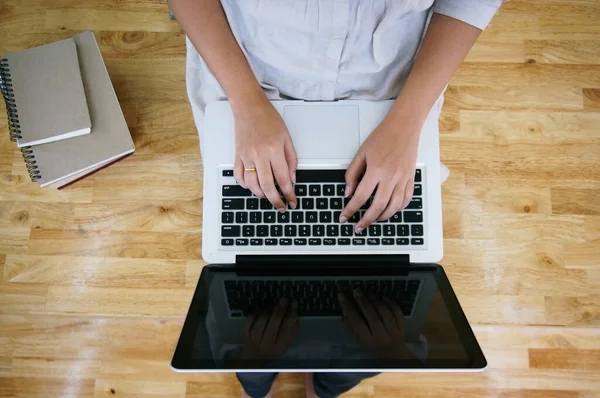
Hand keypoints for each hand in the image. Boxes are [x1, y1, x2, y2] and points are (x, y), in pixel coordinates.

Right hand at [233, 102, 297, 211]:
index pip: (283, 179)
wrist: (249, 107)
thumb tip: (291, 179)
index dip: (289, 194)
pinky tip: (252, 186)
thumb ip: (291, 160)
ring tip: (268, 195)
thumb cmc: (269, 119)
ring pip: (251, 185)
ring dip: (260, 194)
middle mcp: (259, 155)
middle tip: (280, 207)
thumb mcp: (287, 138)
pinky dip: (245, 185)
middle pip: (267, 186)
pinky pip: (238, 176)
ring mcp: (246, 157)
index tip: (292, 202)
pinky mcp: (237, 156)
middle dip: (275, 200)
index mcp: (274, 150)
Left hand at [239, 298, 298, 362]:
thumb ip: (292, 330)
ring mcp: (254, 339)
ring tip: (273, 305)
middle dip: (279, 310)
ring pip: (261, 323)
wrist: (254, 358)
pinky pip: (250, 321)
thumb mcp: (285, 343)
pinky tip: (261, 311)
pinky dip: (256, 314)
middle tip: (284, 299)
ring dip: (268, 311)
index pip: (287, 329)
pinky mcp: (245, 334)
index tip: (293, 302)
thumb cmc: (273, 348)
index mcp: (279, 347)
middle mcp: (266, 345)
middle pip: (273, 326)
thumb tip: (295, 315)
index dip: (291, 314)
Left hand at [339, 117, 420, 231]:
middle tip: (358, 227)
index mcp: (376, 170)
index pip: (361, 197)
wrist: (404, 127)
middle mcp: (391, 177)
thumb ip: (352, 173)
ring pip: (394, 207)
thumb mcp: (361, 153)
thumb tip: (348, 192)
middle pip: (378, 206)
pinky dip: (398, 209)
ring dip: (382, 217)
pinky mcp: (411, 178)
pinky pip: (406, 199)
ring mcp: (403, 179)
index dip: (350, 209)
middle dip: (366, 220)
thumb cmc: (383, 136)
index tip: (344, 217)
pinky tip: (390, 210)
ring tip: (373, 220)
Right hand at [339, 290, 408, 359]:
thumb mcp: (359, 339)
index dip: (349, 308)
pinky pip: (397, 312)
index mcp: (368, 340)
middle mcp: (381, 335)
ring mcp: (393, 330)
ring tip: (369, 293)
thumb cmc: (373, 345)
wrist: (394, 353)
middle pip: (372, 317)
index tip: (342, 296)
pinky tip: (383, 297)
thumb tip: (343, 309)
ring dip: (376, 301)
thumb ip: (351, 326)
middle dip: (363, 302)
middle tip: (356, 290)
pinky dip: (391, 303)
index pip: (357, 323)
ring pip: (385, 313)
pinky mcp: (401, 325)